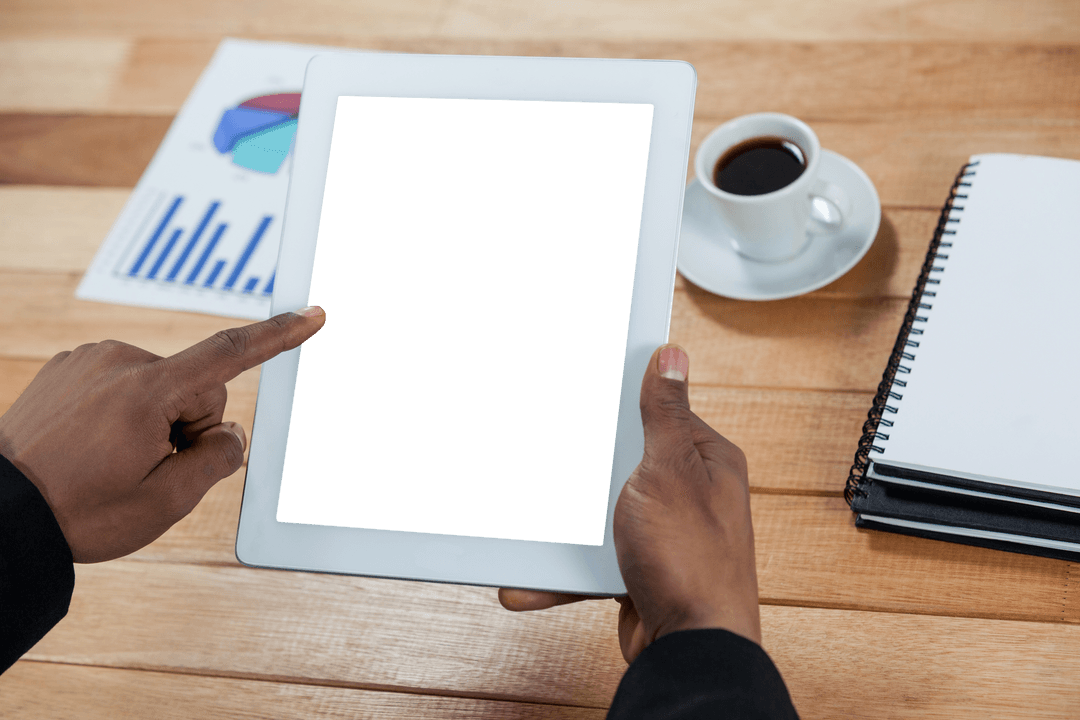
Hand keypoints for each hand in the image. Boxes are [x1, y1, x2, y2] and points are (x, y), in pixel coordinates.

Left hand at [0, 306, 326, 562]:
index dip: (279, 335)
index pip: (229, 354)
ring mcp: (90, 360)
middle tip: (150, 468)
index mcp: (146, 391)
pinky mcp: (70, 367)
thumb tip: (229, 433)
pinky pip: (124, 383)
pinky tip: (95, 445)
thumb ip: (217, 460)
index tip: (312, 315)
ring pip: (160, 387)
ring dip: (154, 421)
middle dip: (189, 427)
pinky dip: (123, 413)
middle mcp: (118, 361)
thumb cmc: (78, 512)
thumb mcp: (165, 502)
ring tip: (113, 461)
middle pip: (197, 388)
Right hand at [499, 344, 760, 662]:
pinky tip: (527, 579)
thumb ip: (665, 414)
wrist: (690, 649)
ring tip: (526, 515)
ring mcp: (663, 532)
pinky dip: (562, 569)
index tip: (581, 385)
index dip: (620, 399)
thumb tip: (672, 357)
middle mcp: (688, 493)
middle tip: (543, 448)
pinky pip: (593, 556)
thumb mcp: (671, 470)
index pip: (659, 410)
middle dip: (584, 463)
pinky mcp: (639, 568)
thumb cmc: (692, 560)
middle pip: (622, 458)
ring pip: (602, 510)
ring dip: (565, 521)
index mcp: (706, 460)